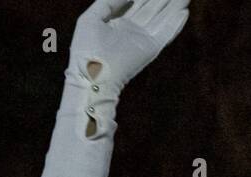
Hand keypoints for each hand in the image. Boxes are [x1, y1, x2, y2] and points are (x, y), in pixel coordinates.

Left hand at [69, 0, 188, 94]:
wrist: (92, 75)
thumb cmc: (86, 48)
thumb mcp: (90, 19)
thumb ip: (108, 2)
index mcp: (118, 23)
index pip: (138, 3)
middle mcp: (133, 30)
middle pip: (153, 7)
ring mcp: (143, 39)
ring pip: (163, 16)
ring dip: (175, 5)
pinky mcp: (151, 49)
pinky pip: (167, 33)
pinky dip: (176, 23)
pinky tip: (184, 11)